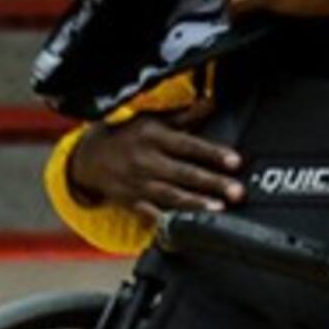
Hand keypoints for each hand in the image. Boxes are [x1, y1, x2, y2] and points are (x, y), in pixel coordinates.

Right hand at [68, 99, 243, 220]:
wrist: (91, 158)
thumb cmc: (129, 135)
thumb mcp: (154, 120)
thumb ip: (186, 115)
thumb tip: (212, 102)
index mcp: (154, 136)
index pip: (188, 145)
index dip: (213, 154)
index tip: (235, 161)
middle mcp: (146, 160)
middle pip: (183, 173)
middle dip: (212, 183)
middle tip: (236, 191)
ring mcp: (138, 183)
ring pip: (170, 196)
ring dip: (196, 204)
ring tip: (218, 209)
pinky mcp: (132, 203)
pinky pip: (152, 214)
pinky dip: (169, 220)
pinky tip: (187, 226)